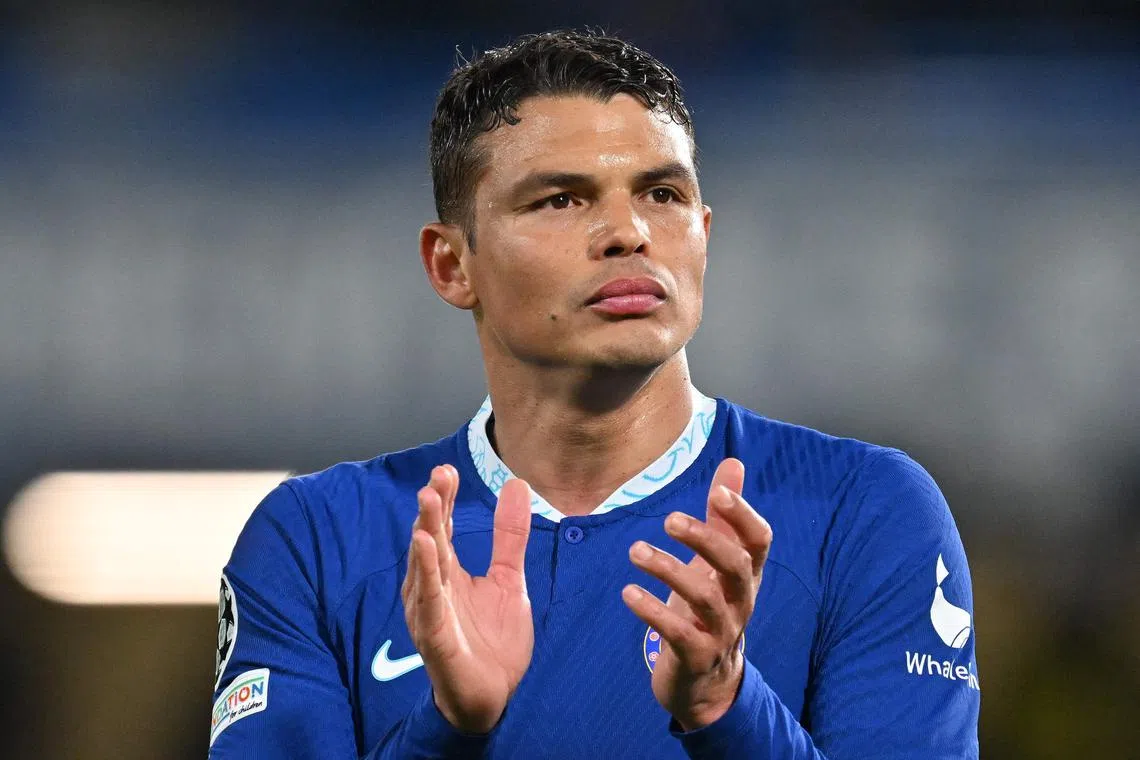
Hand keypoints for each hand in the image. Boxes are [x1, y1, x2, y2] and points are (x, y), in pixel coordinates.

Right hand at [401, 465, 533, 733]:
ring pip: (425, 566)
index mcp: (450, 573)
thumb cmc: (493, 640)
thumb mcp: (508, 579)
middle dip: (433, 508)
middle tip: (436, 478)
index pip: (444, 529)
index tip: (447, 470)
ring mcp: (430, 611)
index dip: (445, 500)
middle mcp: (433, 587)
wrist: (495, 695)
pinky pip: (430, 601)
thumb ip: (510, 536)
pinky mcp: (434, 636)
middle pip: (431, 540)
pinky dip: (426, 574)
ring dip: (425, 532)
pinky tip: (424, 547)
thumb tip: (516, 484)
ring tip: (428, 500)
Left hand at [622, 458, 771, 730]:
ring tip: (635, 552)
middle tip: (669, 520)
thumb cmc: (709, 608)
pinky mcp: (697, 656)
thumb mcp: (716, 562)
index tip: (719, 492)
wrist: (706, 681)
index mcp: (746, 575)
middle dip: (705, 540)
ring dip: (668, 570)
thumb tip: (733, 462)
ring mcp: (721, 632)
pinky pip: (678, 634)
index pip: (759, 540)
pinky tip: (628, 593)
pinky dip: (653, 611)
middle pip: (736, 566)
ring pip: (704, 598)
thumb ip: (723, 515)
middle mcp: (741, 601)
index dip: (744, 516)